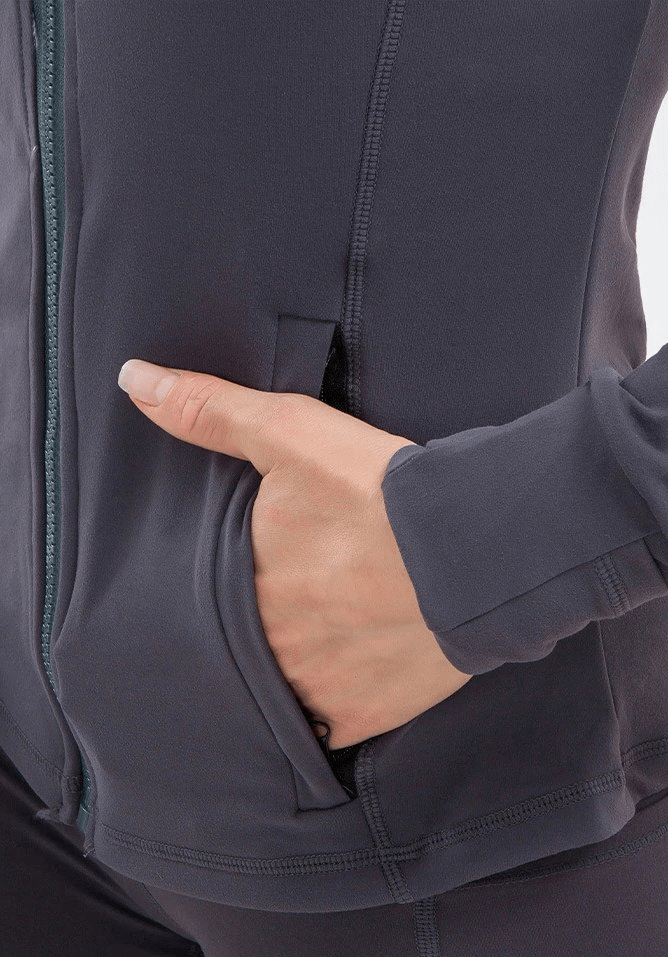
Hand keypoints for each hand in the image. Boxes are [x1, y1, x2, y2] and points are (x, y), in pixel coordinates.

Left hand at [117, 357, 472, 749]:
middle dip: (258, 626)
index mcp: (241, 582)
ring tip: (317, 638)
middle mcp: (266, 644)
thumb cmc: (381, 490)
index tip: (254, 571)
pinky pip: (324, 726)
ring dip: (287, 668)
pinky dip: (328, 703)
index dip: (224, 583)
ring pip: (276, 688)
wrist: (475, 547)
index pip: (206, 595)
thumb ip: (211, 412)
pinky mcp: (358, 717)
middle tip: (293, 603)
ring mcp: (310, 687)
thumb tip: (135, 381)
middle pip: (243, 643)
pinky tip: (344, 675)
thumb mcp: (291, 434)